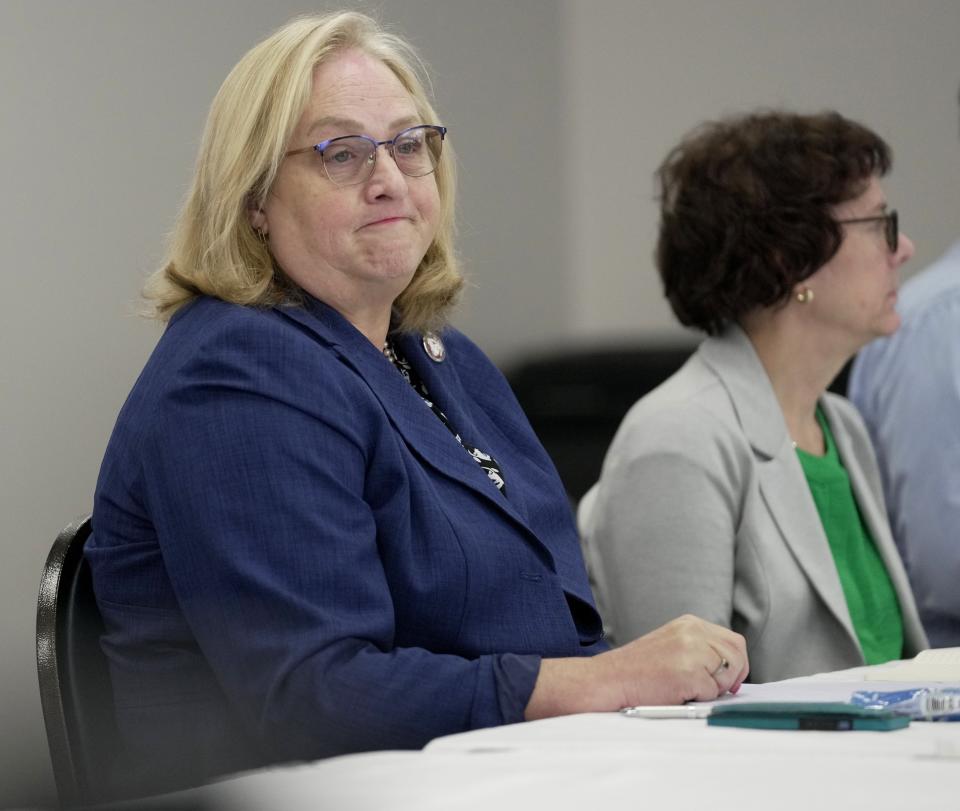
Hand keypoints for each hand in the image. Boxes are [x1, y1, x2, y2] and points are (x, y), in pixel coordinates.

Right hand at [525, 614, 747, 719]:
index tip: (728, 680)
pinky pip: (712, 694)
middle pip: (737, 653)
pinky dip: (698, 700)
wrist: (608, 680)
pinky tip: (676, 693)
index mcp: (689, 623)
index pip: (733, 641)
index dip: (736, 663)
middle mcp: (693, 631)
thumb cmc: (636, 671)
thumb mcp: (672, 646)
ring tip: (686, 688)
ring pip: (728, 674)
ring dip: (713, 688)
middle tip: (715, 690)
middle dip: (732, 676)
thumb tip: (731, 672)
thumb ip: (699, 651)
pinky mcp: (688, 672)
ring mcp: (691, 650)